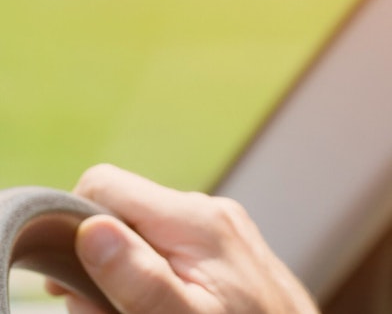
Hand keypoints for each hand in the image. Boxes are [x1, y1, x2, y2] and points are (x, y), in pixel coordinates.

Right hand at [45, 164, 318, 313]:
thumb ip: (136, 276)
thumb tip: (92, 229)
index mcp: (195, 220)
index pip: (103, 184)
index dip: (74, 225)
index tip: (72, 277)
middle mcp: (208, 211)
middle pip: (121, 211)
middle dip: (99, 259)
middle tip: (104, 310)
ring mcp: (220, 226)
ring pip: (142, 233)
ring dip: (125, 273)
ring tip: (137, 313)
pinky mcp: (225, 245)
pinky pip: (169, 247)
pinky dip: (153, 275)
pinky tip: (163, 306)